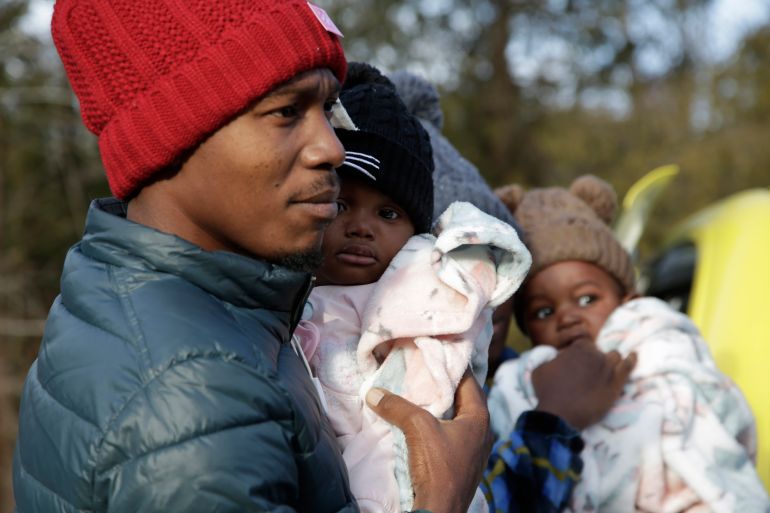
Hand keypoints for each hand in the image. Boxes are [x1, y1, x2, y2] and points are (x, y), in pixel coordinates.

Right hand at [366, 371, 491, 512]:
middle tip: (421, 369)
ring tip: (416, 391)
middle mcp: (480, 432)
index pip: (468, 380)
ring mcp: (470, 450)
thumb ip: (397, 406)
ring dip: (436, 406)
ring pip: (453, 417)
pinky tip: (416, 421)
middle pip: (461, 398)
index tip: (434, 352)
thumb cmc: (438, 467)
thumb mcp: (418, 428)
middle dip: (441, 384)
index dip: (451, 365)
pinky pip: (447, 433)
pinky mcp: (458, 463)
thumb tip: (373, 392)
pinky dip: (433, 423)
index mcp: (480, 418)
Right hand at [532, 339, 635, 429]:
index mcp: (578, 348)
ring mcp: (608, 368)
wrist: (559, 414)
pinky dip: (631, 360)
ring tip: (607, 368)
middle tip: (588, 372)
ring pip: (615, 357)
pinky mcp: (616, 384)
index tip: (578, 361)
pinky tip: (634, 356)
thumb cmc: (548, 391)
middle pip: (600, 352)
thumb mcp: (542, 368)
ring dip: (610, 361)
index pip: (585, 343)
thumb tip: (559, 357)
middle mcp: (595, 355)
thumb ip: (553, 358)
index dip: (581, 352)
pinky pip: (628, 367)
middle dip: (594, 359)